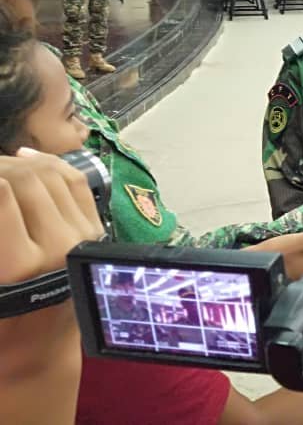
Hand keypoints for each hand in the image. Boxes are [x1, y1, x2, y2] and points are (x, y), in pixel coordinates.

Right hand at [0, 148, 104, 283]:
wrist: (40, 341)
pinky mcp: (94, 228)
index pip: (0, 193)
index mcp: (20, 264)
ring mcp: (82, 234)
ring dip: (17, 162)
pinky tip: (24, 159)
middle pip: (25, 177)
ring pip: (50, 173)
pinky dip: (48, 163)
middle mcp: (58, 245)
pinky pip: (73, 180)